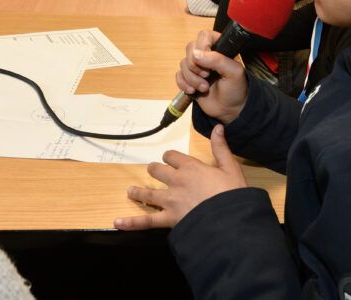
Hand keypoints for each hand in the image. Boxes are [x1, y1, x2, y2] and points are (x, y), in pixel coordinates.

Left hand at [114, 125, 245, 229]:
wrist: (229, 220)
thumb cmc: (232, 194)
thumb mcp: (230, 168)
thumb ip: (221, 148)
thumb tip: (218, 128)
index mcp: (191, 168)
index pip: (173, 156)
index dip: (170, 157)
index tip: (170, 159)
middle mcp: (177, 181)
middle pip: (157, 170)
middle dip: (154, 170)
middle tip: (153, 171)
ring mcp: (170, 201)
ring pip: (148, 194)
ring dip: (138, 192)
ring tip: (131, 191)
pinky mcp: (169, 219)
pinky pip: (146, 221)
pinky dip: (131, 222)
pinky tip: (118, 222)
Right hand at [176, 30, 248, 123]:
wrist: (231, 110)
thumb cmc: (236, 89)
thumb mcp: (233, 72)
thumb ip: (217, 60)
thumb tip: (195, 54)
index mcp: (220, 48)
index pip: (204, 35)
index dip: (202, 46)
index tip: (206, 61)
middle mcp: (207, 55)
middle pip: (190, 49)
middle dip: (196, 66)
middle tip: (207, 76)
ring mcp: (197, 67)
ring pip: (183, 64)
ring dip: (192, 78)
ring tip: (204, 88)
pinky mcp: (189, 79)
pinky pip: (178, 76)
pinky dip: (183, 84)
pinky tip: (194, 92)